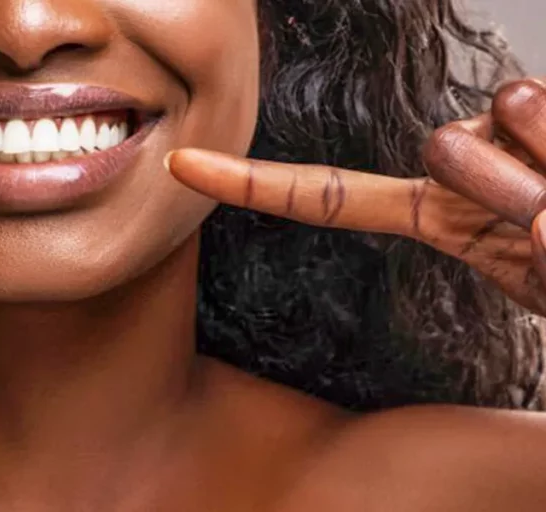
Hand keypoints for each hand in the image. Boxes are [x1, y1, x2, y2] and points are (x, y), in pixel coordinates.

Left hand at [166, 78, 545, 315]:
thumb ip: (530, 247)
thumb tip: (536, 200)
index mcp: (437, 219)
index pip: (326, 197)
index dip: (252, 183)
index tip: (180, 166)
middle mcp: (457, 171)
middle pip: (438, 145)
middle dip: (500, 182)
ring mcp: (499, 138)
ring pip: (499, 112)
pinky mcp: (533, 110)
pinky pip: (538, 106)